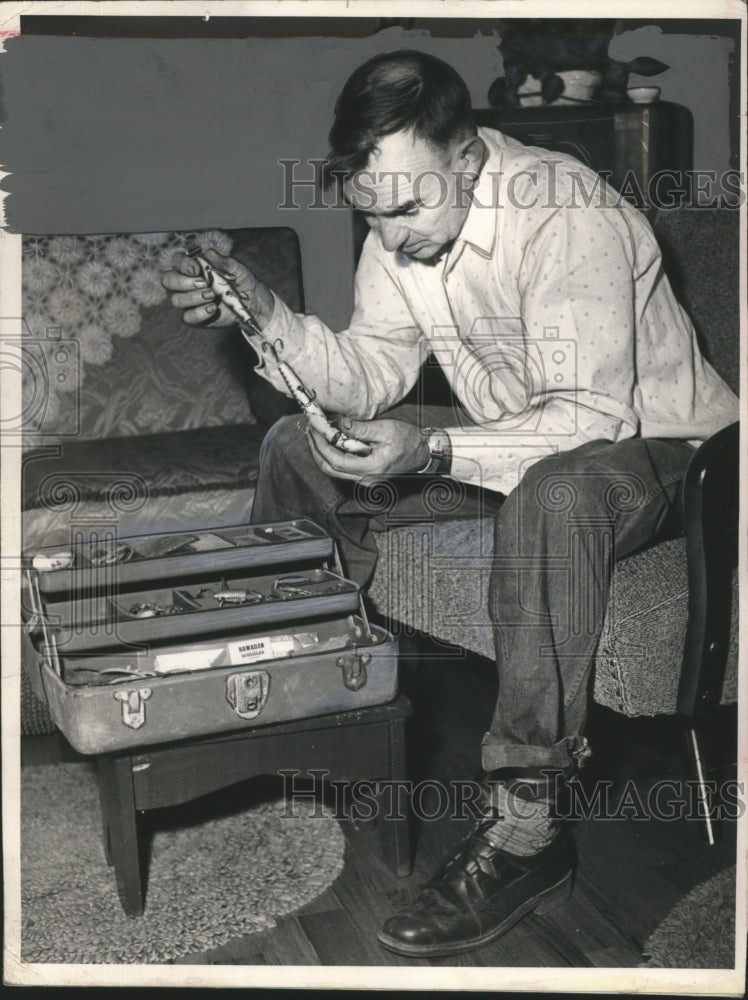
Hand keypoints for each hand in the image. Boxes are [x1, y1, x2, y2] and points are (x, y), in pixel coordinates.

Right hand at [161, 248, 273, 328]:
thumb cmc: (243, 282)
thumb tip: (209, 253)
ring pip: (177, 300)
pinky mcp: (196, 318)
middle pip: (169, 281)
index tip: (197, 268)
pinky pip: (188, 317)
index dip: (182, 264)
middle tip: (204, 283)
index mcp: (193, 268)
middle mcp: (187, 284)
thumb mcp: (238, 269)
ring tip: (212, 295)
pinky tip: (213, 308)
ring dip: (193, 297)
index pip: (176, 262)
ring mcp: (190, 302)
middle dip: (183, 282)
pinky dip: (199, 313)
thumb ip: (224, 261)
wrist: (254, 304)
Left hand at [307, 417, 429, 480]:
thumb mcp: (385, 429)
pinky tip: (331, 442)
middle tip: (310, 432)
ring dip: (323, 453)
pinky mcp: (366, 477)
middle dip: (316, 450)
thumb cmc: (408, 439)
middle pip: (330, 469)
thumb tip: (338, 424)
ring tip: (318, 434)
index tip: (314, 430)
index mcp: (371, 469)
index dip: (321, 446)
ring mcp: (366, 481)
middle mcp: (366, 480)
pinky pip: (344, 468)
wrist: (423, 452)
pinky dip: (333, 456)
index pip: (335, 461)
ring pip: (335, 470)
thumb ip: (360, 428)